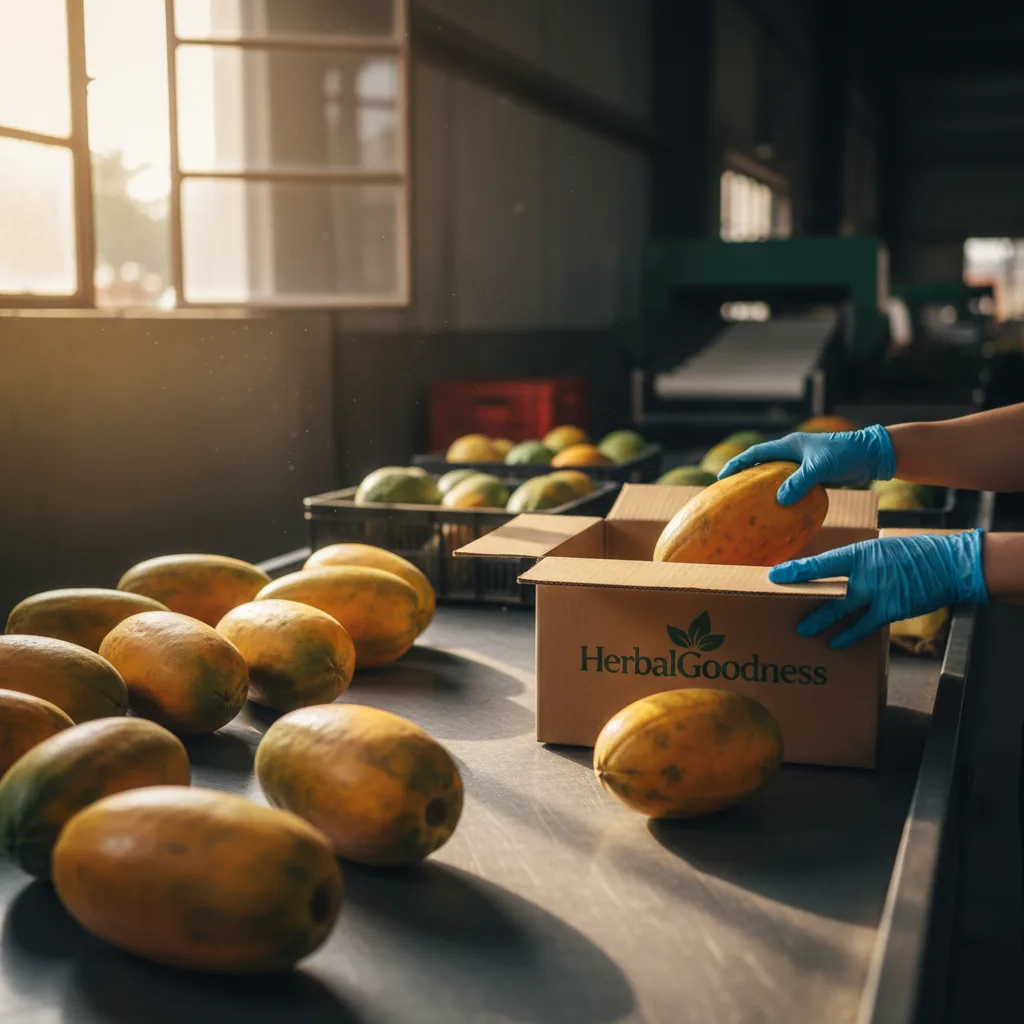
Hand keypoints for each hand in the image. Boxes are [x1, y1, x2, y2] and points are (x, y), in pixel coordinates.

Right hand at [718, 425, 896, 504]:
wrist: (871, 456)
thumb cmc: (845, 455)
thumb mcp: (819, 468)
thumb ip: (799, 482)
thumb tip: (779, 500)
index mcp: (789, 446)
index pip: (756, 453)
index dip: (737, 464)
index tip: (722, 477)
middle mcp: (792, 454)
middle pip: (762, 464)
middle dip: (745, 476)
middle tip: (730, 492)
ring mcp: (802, 465)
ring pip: (776, 477)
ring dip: (764, 488)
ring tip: (750, 504)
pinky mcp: (813, 476)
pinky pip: (792, 487)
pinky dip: (783, 497)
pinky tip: (779, 511)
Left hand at [768, 531, 987, 648]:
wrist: (946, 565)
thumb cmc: (909, 554)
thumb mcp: (878, 549)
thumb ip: (855, 562)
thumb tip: (829, 574)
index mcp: (860, 553)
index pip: (821, 562)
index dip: (797, 570)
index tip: (775, 575)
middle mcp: (866, 573)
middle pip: (827, 589)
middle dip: (803, 599)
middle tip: (778, 606)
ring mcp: (879, 593)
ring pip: (842, 610)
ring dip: (822, 622)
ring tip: (803, 630)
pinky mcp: (892, 609)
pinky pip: (864, 626)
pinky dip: (849, 635)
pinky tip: (835, 643)